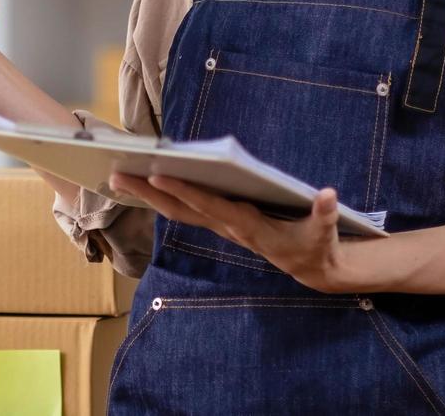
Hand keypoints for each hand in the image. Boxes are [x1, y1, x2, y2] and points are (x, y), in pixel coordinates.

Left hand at [110, 172, 355, 294]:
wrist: (312, 268)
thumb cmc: (316, 246)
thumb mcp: (325, 232)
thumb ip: (325, 213)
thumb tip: (328, 195)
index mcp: (249, 226)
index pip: (210, 206)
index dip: (184, 191)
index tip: (157, 175)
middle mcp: (228, 226)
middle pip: (180, 209)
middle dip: (148, 193)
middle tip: (116, 175)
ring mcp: (222, 225)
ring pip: (178, 210)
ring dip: (149, 194)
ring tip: (119, 176)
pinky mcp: (223, 222)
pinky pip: (187, 208)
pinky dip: (165, 196)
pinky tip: (146, 183)